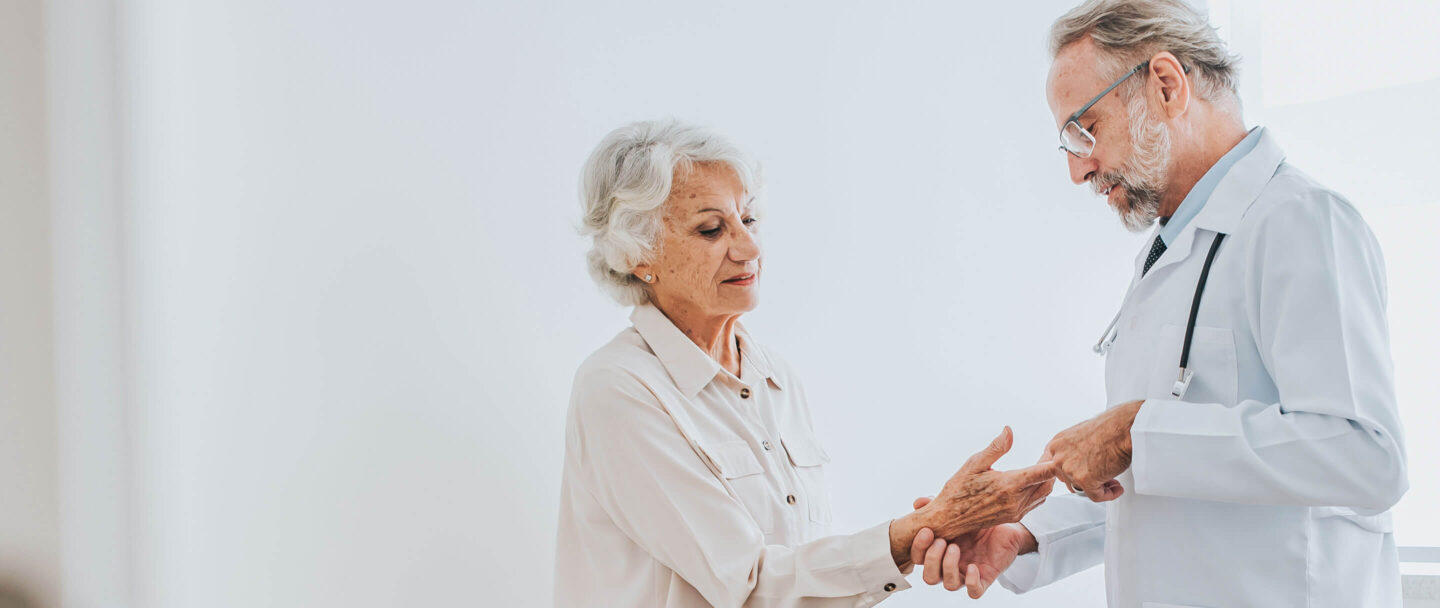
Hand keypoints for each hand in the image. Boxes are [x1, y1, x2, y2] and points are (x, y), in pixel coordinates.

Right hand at [910, 511, 1036, 597]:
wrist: (1007, 526)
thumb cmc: (979, 520)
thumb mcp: (958, 511)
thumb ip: (938, 506)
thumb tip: (918, 503)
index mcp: (939, 551)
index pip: (918, 558)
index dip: (918, 548)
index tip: (926, 530)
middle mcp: (950, 565)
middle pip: (929, 577)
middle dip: (931, 559)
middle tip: (941, 541)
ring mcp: (966, 573)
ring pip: (949, 585)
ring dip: (948, 567)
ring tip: (955, 548)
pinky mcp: (984, 579)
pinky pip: (974, 592)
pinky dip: (971, 582)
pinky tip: (974, 567)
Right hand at [916, 427, 1055, 538]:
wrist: (949, 519)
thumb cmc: (958, 489)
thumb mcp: (974, 464)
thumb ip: (995, 448)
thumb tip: (1009, 430)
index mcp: (1008, 485)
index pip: (1043, 472)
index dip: (1054, 460)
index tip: (1057, 450)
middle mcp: (1016, 500)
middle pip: (1048, 482)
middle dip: (1051, 467)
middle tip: (1047, 453)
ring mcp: (1016, 511)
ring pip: (1044, 493)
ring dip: (1046, 479)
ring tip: (1041, 464)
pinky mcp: (1014, 517)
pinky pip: (1036, 502)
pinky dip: (1039, 489)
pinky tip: (1031, 480)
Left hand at [1042, 400, 1142, 501]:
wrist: (1123, 428)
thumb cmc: (1110, 428)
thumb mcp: (1082, 434)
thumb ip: (1074, 450)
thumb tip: (1080, 461)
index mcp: (1057, 444)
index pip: (1055, 466)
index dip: (1071, 472)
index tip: (1081, 475)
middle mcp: (1059, 457)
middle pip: (1068, 479)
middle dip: (1085, 480)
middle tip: (1102, 477)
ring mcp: (1070, 469)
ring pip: (1082, 488)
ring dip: (1097, 487)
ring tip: (1112, 481)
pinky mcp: (1084, 480)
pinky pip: (1096, 496)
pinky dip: (1108, 494)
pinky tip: (1116, 488)